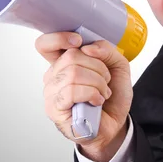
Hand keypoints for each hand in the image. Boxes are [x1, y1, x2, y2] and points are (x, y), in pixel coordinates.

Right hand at [36, 32, 132, 161]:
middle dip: (97, 67)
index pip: (45, 44)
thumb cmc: (111, 96)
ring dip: (98, 82)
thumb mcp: (117, 66)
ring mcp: (51, 93)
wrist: (115, 124)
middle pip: (70, 56)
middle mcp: (53, 76)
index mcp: (63, 63)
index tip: (79, 41)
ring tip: (103, 92)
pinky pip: (71, 91)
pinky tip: (97, 101)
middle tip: (105, 80)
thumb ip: (106, 50)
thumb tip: (88, 48)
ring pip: (73, 73)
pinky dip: (91, 93)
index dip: (60, 38)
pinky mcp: (54, 109)